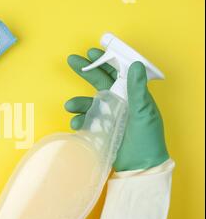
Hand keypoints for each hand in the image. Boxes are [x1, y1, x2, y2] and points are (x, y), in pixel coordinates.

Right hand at [65, 48, 168, 170]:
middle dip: (85, 70)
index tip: (92, 52)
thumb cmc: (147, 138)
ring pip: (88, 102)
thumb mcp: (143, 112)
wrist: (140, 166)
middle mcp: (118, 102)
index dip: (105, 61)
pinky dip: (78, 121)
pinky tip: (76, 125)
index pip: (117, 72)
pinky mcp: (98, 129)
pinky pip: (84, 121)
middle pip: (99, 82)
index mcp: (131, 94)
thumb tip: (134, 64)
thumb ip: (137, 89)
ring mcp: (107, 115)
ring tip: (70, 106)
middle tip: (71, 60)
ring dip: (78, 102)